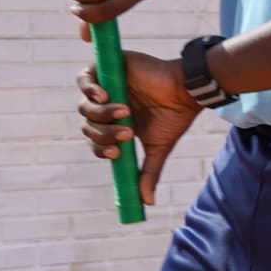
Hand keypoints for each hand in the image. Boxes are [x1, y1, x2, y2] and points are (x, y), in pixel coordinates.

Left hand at [80, 56, 198, 206]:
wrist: (186, 90)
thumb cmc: (174, 117)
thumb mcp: (157, 148)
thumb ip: (147, 173)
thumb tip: (147, 203)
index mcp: (115, 124)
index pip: (95, 140)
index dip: (101, 149)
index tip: (117, 153)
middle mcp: (108, 105)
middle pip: (87, 124)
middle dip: (105, 132)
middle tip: (127, 131)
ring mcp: (106, 86)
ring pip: (84, 105)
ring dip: (100, 114)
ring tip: (124, 111)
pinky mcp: (107, 67)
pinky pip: (83, 79)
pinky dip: (89, 89)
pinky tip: (103, 96)